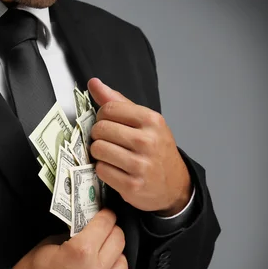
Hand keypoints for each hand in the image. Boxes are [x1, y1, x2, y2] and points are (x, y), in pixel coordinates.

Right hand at [11, 209, 127, 268]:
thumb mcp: (48, 244)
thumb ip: (72, 234)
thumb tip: (86, 228)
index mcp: (81, 251)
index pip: (106, 224)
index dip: (106, 214)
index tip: (106, 213)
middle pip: (119, 241)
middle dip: (113, 231)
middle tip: (104, 229)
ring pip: (124, 264)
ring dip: (116, 254)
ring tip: (105, 252)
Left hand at [87, 78, 191, 215]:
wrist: (173, 184)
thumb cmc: (156, 149)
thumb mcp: (144, 122)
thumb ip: (118, 102)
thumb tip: (94, 83)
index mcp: (151, 120)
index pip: (109, 109)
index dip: (102, 117)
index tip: (108, 124)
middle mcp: (147, 141)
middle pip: (100, 129)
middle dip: (99, 135)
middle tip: (109, 141)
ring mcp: (140, 165)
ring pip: (98, 149)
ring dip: (99, 153)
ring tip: (111, 155)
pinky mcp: (131, 185)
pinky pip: (101, 170)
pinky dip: (103, 169)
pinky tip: (115, 169)